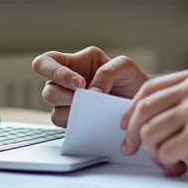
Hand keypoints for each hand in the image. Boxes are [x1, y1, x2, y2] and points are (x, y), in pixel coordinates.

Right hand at [31, 47, 149, 126]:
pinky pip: (64, 124)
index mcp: (75, 63)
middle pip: (48, 91)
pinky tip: (91, 119)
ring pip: (54, 110)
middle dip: (66, 96)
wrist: (141, 101)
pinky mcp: (73, 119)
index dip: (55, 72)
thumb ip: (106, 73)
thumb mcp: (123, 66)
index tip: (79, 83)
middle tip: (85, 99)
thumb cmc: (130, 79)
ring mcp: (68, 102)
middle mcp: (66, 82)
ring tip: (92, 110)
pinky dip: (76, 123)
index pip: (46, 62)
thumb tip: (90, 92)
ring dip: (73, 111)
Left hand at [120, 65, 187, 176]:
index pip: (149, 88)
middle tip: (133, 149)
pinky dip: (168, 165)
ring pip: (150, 133)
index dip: (133, 109)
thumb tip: (167, 115)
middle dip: (133, 134)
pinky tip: (182, 167)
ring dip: (155, 153)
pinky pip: (165, 152)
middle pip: (143, 110)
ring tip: (171, 162)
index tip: (128, 126)